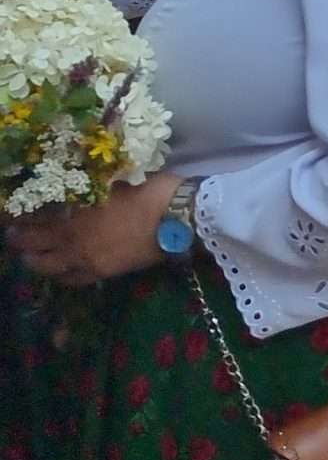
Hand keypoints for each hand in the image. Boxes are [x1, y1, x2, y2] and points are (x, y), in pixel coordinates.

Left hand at [4, 170, 177, 284]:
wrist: (179, 218)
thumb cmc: (150, 191)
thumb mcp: (115, 180)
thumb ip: (90, 186)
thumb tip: (77, 181)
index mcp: (74, 214)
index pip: (34, 219)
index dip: (19, 218)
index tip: (12, 216)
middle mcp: (72, 240)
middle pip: (33, 245)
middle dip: (20, 241)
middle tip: (15, 236)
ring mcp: (85, 259)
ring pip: (47, 266)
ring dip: (34, 260)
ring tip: (31, 255)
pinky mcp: (102, 273)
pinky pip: (72, 280)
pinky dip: (61, 275)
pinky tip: (61, 271)